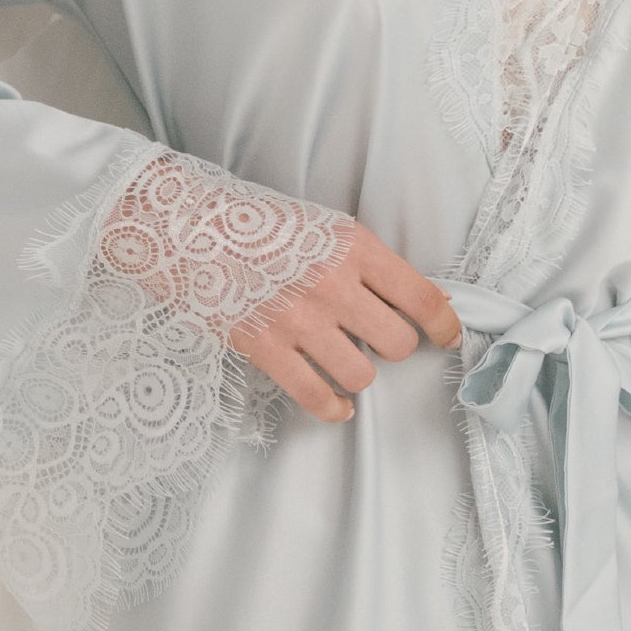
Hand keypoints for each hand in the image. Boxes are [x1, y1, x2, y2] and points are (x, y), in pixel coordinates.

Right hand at [231, 220, 461, 421]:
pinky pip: (314, 395)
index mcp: (352, 248)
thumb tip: (429, 298)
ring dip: (359, 374)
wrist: (182, 225)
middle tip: (377, 341)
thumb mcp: (324, 227)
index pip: (421, 297)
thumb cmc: (254, 222)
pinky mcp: (263, 347)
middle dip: (394, 347)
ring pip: (362, 375)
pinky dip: (331, 407)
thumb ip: (372, 264)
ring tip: (344, 361)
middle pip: (398, 344)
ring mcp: (297, 320)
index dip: (445, 325)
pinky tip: (334, 402)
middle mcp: (332, 286)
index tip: (448, 337)